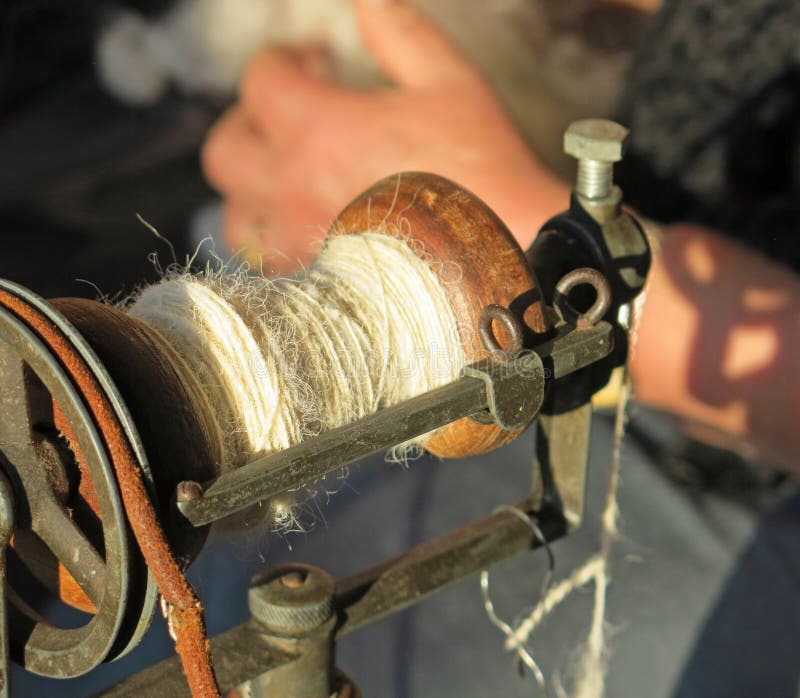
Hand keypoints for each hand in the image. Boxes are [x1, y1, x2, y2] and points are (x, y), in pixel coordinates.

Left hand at [201, 0, 566, 273]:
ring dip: (252, 187)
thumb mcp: (448, 83)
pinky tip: (306, 223)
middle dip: (248, 120)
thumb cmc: (479, 173)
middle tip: (285, 115)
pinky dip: (275, 236)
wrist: (498, 255)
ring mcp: (299, 240)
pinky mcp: (314, 279)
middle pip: (225, 149)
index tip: (312, 62)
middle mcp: (293, 187)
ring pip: (237, 214)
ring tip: (286, 176)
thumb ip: (399, 33)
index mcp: (319, 129)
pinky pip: (267, 260)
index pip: (262, 79)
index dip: (283, 59)